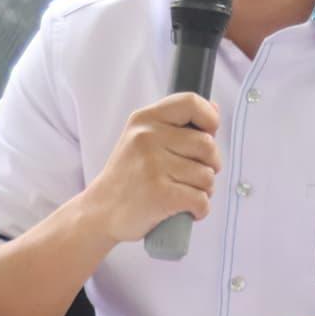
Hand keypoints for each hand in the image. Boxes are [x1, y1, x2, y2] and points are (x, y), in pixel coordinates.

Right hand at [86, 92, 220, 242]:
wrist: (100, 212)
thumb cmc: (127, 177)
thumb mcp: (141, 140)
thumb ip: (176, 124)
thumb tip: (214, 108)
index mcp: (144, 119)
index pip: (191, 103)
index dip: (210, 119)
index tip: (209, 134)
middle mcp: (147, 138)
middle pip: (207, 145)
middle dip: (211, 164)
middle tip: (195, 175)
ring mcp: (153, 166)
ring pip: (207, 176)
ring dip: (204, 190)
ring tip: (184, 192)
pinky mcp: (160, 194)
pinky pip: (201, 200)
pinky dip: (200, 209)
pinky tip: (185, 209)